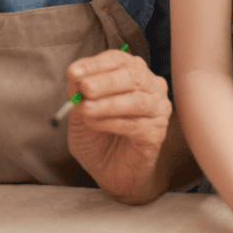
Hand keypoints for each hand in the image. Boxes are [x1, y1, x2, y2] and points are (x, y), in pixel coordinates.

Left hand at [65, 47, 172, 203]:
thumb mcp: (81, 113)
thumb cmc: (99, 137)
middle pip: (132, 75)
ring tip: (86, 109)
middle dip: (106, 80)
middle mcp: (150, 86)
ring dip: (108, 103)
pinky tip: (95, 124)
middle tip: (84, 88)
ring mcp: (158, 108)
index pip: (118, 60)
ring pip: (137, 99)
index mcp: (132, 74)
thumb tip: (75, 79)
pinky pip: (136, 124)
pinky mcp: (157, 132)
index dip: (95, 64)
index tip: (74, 72)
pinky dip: (113, 122)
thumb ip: (80, 96)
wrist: (110, 172)